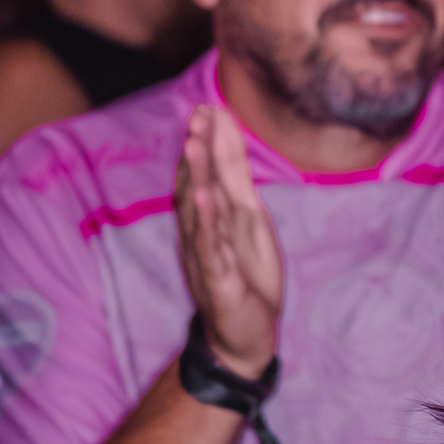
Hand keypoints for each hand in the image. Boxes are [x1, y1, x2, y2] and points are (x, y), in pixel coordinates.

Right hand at [175, 105, 283, 380]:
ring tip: (195, 143)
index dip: (206, 141)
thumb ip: (235, 184)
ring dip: (196, 176)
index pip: (205, 174)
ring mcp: (206, 256)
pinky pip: (209, 246)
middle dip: (198, 149)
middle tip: (197, 114)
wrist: (244, 336)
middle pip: (196, 185)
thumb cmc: (245, 278)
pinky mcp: (217, 278)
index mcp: (211, 219)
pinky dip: (206, 222)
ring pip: (198, 211)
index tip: (207, 106)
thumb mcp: (248, 223)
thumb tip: (228, 144)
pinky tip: (205, 198)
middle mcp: (201, 234)